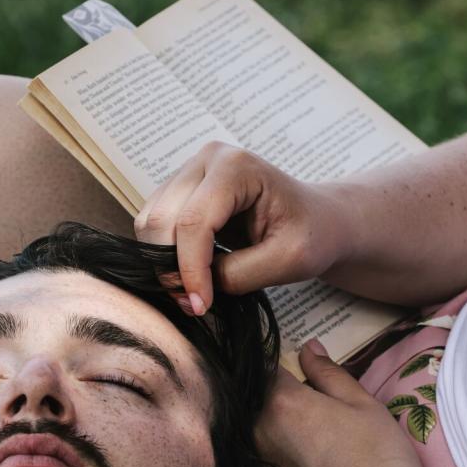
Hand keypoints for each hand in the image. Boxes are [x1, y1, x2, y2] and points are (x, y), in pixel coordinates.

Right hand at [134, 142, 348, 312]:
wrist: (317, 219)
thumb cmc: (312, 234)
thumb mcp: (288, 261)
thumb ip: (239, 275)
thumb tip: (194, 290)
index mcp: (237, 167)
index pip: (194, 222)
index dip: (190, 270)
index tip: (200, 306)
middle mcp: (206, 160)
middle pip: (161, 220)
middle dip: (170, 268)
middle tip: (194, 304)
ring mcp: (190, 172)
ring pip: (150, 223)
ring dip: (163, 263)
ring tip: (194, 291)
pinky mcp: (180, 191)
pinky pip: (154, 226)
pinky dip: (164, 256)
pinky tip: (192, 273)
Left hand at [256, 340, 431, 466]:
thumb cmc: (380, 458)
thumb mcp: (362, 404)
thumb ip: (328, 372)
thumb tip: (308, 348)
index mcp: (281, 403)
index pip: (266, 371)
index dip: (281, 371)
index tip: (296, 378)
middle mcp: (257, 434)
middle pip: (254, 406)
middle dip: (273, 403)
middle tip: (307, 415)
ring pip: (252, 439)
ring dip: (269, 435)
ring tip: (306, 446)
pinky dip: (271, 466)